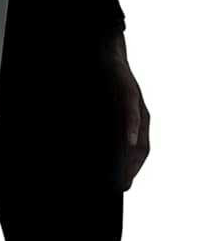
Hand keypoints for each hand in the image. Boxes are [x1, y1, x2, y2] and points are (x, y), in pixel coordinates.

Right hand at [101, 55, 150, 191]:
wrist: (108, 53)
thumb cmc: (105, 83)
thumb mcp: (105, 112)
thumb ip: (104, 130)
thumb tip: (99, 149)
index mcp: (134, 121)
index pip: (138, 151)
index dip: (132, 170)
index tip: (123, 186)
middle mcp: (140, 115)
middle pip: (141, 149)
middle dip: (132, 170)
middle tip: (122, 186)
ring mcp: (137, 104)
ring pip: (139, 136)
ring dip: (133, 158)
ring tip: (125, 176)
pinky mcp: (130, 91)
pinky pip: (133, 113)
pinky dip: (132, 129)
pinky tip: (128, 142)